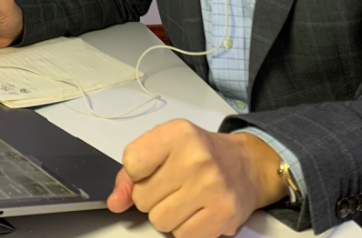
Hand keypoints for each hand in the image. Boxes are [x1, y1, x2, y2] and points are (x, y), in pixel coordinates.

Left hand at [107, 119, 286, 237]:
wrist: (246, 165)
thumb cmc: (199, 154)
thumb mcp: (165, 147)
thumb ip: (133, 172)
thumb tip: (115, 202)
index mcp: (178, 133)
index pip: (132, 162)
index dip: (137, 173)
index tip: (152, 168)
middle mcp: (196, 158)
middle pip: (143, 197)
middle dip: (152, 196)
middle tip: (173, 184)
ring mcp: (212, 187)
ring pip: (159, 221)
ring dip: (168, 214)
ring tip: (185, 198)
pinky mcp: (223, 214)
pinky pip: (182, 236)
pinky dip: (185, 227)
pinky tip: (198, 210)